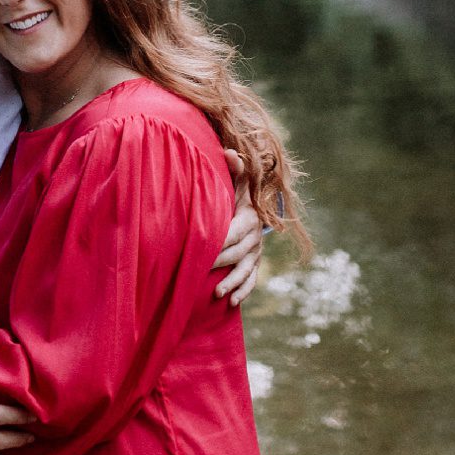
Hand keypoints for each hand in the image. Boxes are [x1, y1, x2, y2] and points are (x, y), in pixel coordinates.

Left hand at [212, 151, 264, 309]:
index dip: (219, 241)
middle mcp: (254, 238)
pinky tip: (230, 302)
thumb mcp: (237, 182)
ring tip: (217, 293)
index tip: (202, 248)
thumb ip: (234, 169)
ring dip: (232, 282)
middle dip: (219, 263)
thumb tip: (229, 151)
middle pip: (237, 253)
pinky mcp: (254, 264)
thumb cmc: (238, 195)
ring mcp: (255, 253)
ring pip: (245, 270)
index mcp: (249, 218)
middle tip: (199, 271)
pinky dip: (242, 291)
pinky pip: (251, 280)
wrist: (255, 209)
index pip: (234, 232)